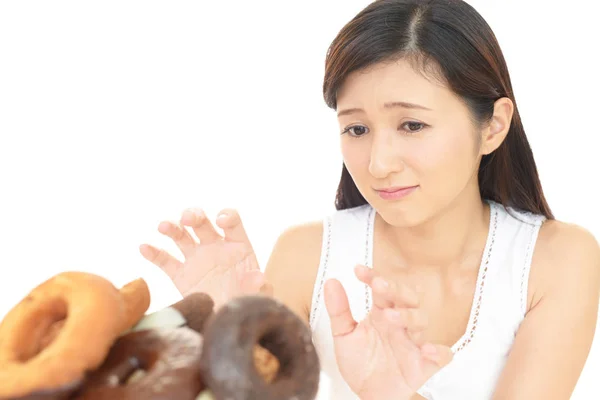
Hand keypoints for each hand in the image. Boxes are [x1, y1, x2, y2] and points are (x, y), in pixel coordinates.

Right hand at [139, 208, 269, 307]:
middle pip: (203, 223)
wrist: (231, 324)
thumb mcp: (258, 296)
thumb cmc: (249, 304)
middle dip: (194, 216)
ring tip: (163, 226)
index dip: (227, 217)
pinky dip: (154, 253)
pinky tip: (144, 247)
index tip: (220, 221)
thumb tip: (258, 276)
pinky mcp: (181, 275)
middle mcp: (215, 247)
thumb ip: (257, 286)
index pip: (232, 222)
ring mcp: (196, 259)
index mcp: (238, 246)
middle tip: (187, 219)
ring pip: (182, 236)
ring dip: (172, 228)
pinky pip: (166, 260)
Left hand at [324, 265, 452, 399]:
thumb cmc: (360, 361)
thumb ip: (338, 310)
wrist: (367, 393)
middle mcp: (400, 324)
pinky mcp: (424, 365)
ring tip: (390, 316)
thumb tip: (331, 282)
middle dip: (396, 289)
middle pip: (407, 298)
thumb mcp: (344, 335)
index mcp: (382, 313)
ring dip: (409, 316)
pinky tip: (428, 350)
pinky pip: (441, 356)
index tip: (358, 270)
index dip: (373, 277)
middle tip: (379, 285)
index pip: (382, 289)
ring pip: (421, 321)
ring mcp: (413, 343)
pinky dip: (439, 352)